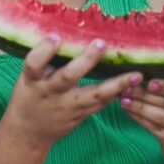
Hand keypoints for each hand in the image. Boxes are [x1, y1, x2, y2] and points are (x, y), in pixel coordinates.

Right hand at [1, 38, 141, 149]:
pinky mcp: (80, 116)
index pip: (34, 64)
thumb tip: (65, 32)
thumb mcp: (27, 77)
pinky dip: (115, 93)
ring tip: (136, 74)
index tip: (56, 37)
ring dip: (116, 84)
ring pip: (93, 95)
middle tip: (101, 44)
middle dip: (85, 61)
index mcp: (32, 80)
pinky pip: (100, 104)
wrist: (29, 131)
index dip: (44, 50)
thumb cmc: (29, 95)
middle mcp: (50, 93)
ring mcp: (67, 106)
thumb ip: (44, 61)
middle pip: (67, 77)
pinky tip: (131, 84)